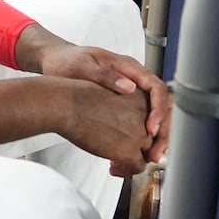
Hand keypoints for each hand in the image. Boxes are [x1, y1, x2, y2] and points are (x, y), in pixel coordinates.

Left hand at [16, 25, 170, 169]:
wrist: (54, 62)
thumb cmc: (66, 61)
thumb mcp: (82, 66)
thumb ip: (105, 75)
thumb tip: (129, 87)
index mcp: (128, 68)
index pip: (157, 88)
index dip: (159, 110)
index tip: (151, 129)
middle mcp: (134, 80)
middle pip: (162, 106)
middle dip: (163, 131)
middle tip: (154, 153)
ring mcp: (130, 93)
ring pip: (154, 116)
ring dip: (155, 139)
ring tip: (148, 158)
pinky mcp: (122, 104)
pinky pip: (140, 121)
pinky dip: (142, 138)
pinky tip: (134, 152)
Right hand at [63, 79, 156, 177]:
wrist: (65, 104)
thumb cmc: (76, 95)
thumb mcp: (107, 91)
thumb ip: (122, 106)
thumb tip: (121, 121)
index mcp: (140, 96)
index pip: (152, 119)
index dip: (140, 130)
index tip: (129, 135)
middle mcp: (145, 114)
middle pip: (151, 137)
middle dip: (137, 147)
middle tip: (122, 151)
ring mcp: (139, 133)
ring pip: (147, 154)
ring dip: (132, 160)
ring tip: (117, 162)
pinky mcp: (129, 149)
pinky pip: (137, 167)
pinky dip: (126, 170)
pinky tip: (114, 168)